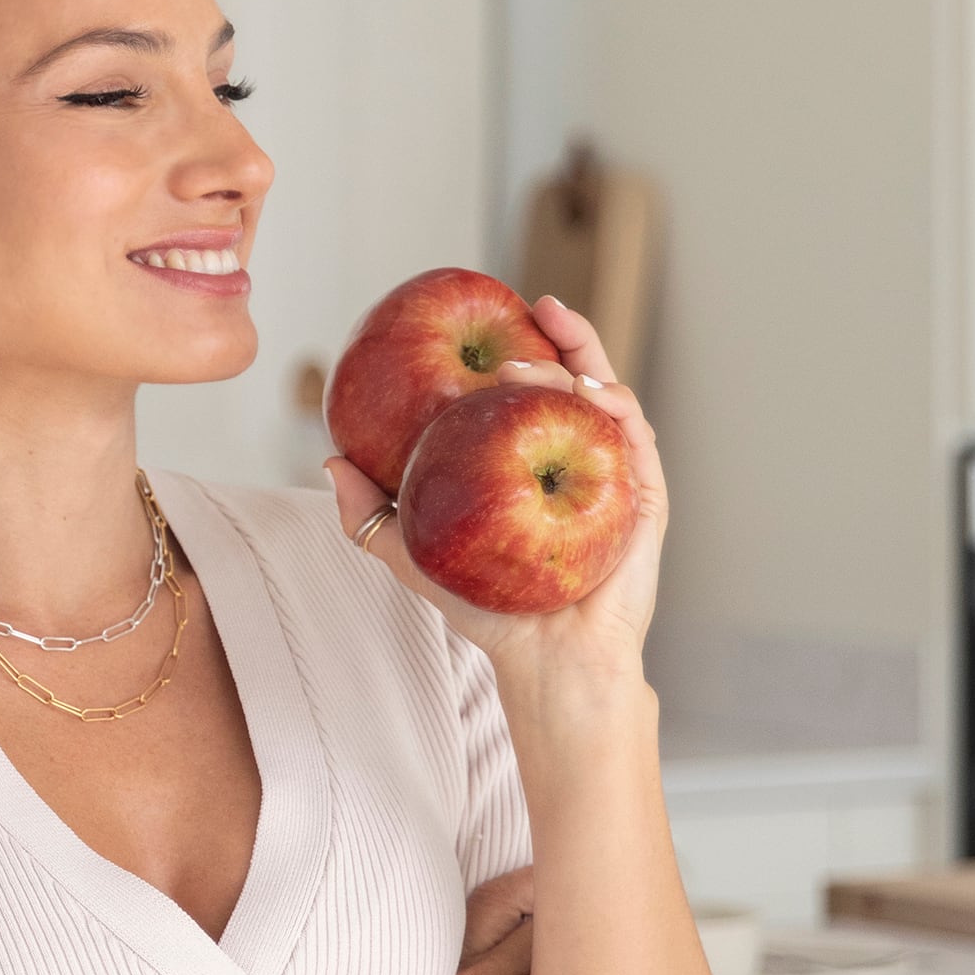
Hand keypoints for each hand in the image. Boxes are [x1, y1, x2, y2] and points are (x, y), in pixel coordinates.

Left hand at [326, 294, 664, 720]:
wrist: (547, 666)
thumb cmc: (490, 612)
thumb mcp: (417, 556)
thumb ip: (372, 515)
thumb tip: (330, 461)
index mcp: (538, 461)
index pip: (536, 391)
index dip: (525, 346)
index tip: (497, 316)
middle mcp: (582, 459)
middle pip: (583, 379)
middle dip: (567, 333)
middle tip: (535, 308)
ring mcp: (617, 476)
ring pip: (610, 399)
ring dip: (580, 366)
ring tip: (531, 361)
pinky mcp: (644, 500)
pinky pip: (635, 440)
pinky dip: (614, 408)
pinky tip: (587, 395)